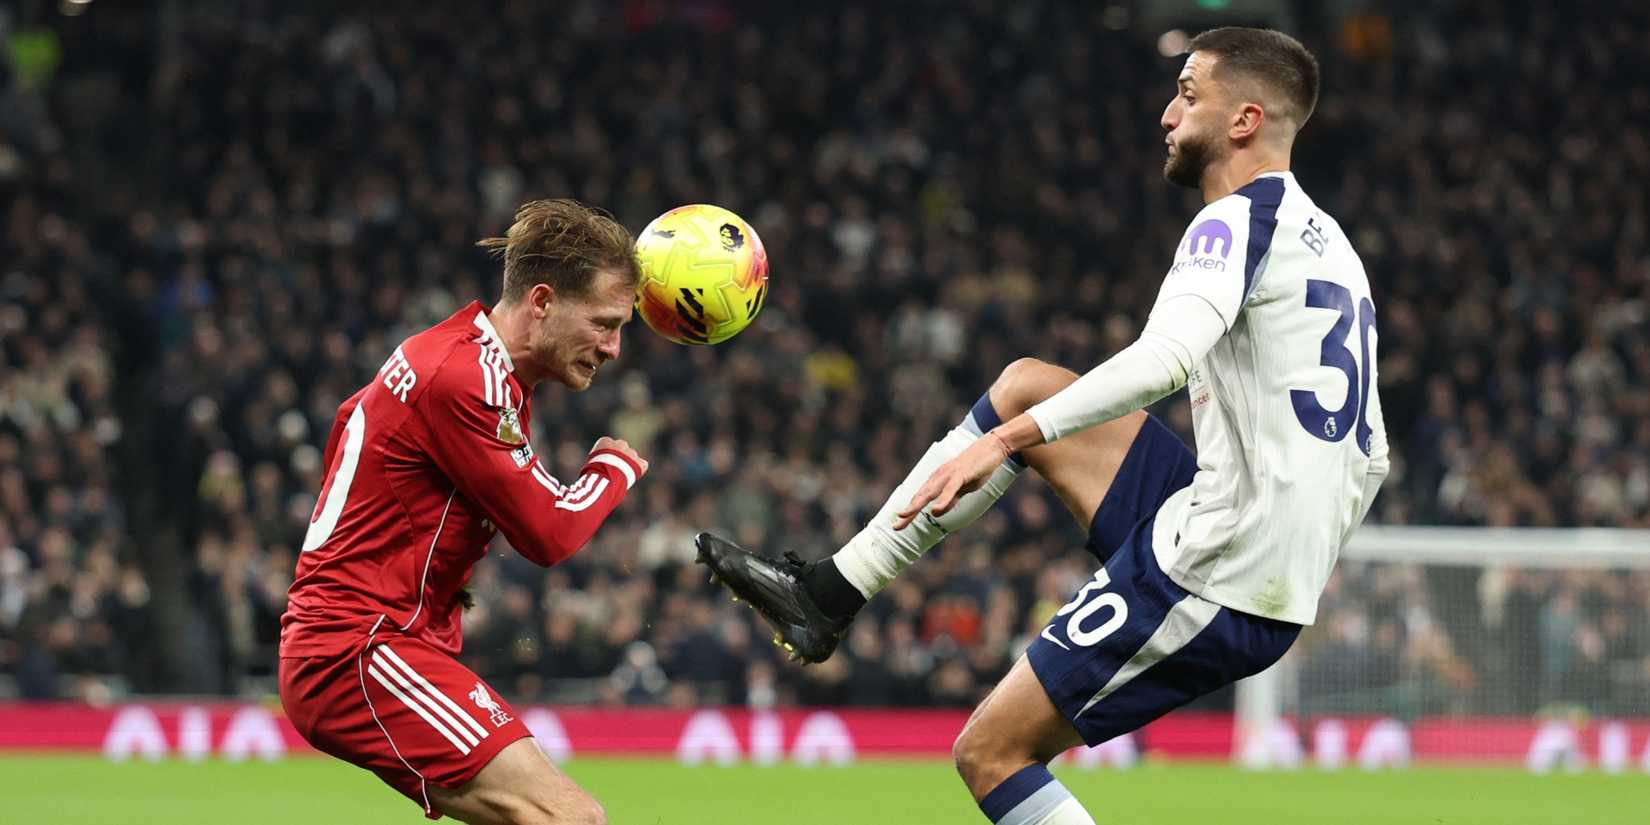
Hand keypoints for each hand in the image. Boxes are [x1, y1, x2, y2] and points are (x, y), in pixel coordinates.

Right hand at [592, 436, 648, 475]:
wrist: (604, 478)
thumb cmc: (592, 474)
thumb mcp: (590, 463)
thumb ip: (597, 460)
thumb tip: (593, 469)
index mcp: (605, 441)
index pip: (608, 445)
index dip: (608, 455)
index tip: (605, 463)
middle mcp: (619, 443)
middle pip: (622, 448)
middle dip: (620, 457)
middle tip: (616, 470)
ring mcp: (631, 452)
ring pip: (632, 456)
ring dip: (629, 464)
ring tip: (621, 476)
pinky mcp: (639, 462)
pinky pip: (642, 465)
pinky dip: (639, 470)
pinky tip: (632, 476)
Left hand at [892, 432, 1009, 529]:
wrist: (991, 447)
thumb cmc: (975, 468)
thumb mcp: (961, 489)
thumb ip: (949, 500)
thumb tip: (936, 513)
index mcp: (938, 480)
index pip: (920, 498)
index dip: (909, 512)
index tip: (897, 525)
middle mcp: (939, 477)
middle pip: (920, 497)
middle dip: (908, 512)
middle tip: (895, 527)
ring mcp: (949, 474)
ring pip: (930, 492)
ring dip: (916, 505)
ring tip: (904, 517)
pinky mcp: (961, 474)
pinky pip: (950, 489)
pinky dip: (942, 500)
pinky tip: (936, 510)